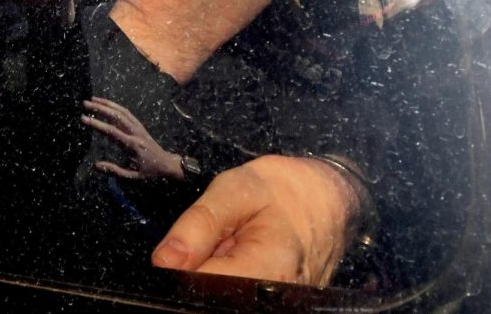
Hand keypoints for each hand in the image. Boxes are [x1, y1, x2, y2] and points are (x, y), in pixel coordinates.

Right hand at [81, 97, 183, 180]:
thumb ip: (114, 170)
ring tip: (93, 99)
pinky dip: (116, 107)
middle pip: (116, 116)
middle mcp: (135, 133)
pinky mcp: (140, 126)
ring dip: (108, 104)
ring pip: (122, 111)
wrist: (167, 164)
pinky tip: (108, 105)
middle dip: (100, 108)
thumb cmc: (149, 172)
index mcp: (132, 145)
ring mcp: (138, 128)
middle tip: (86, 103)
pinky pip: (127, 113)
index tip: (84, 118)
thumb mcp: (132, 176)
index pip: (111, 131)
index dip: (97, 124)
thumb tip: (95, 165)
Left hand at [151, 155, 358, 285]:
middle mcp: (274, 300)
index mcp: (266, 271)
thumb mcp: (236, 189)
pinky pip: (236, 295)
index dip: (180, 271)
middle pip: (210, 297)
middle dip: (200, 269)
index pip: (200, 289)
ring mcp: (277, 305)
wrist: (327, 200)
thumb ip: (198, 225)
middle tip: (216, 237)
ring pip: (221, 297)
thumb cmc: (284, 190)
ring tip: (229, 244)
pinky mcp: (274, 304)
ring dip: (213, 271)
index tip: (181, 249)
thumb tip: (164, 261)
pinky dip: (226, 276)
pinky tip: (234, 257)